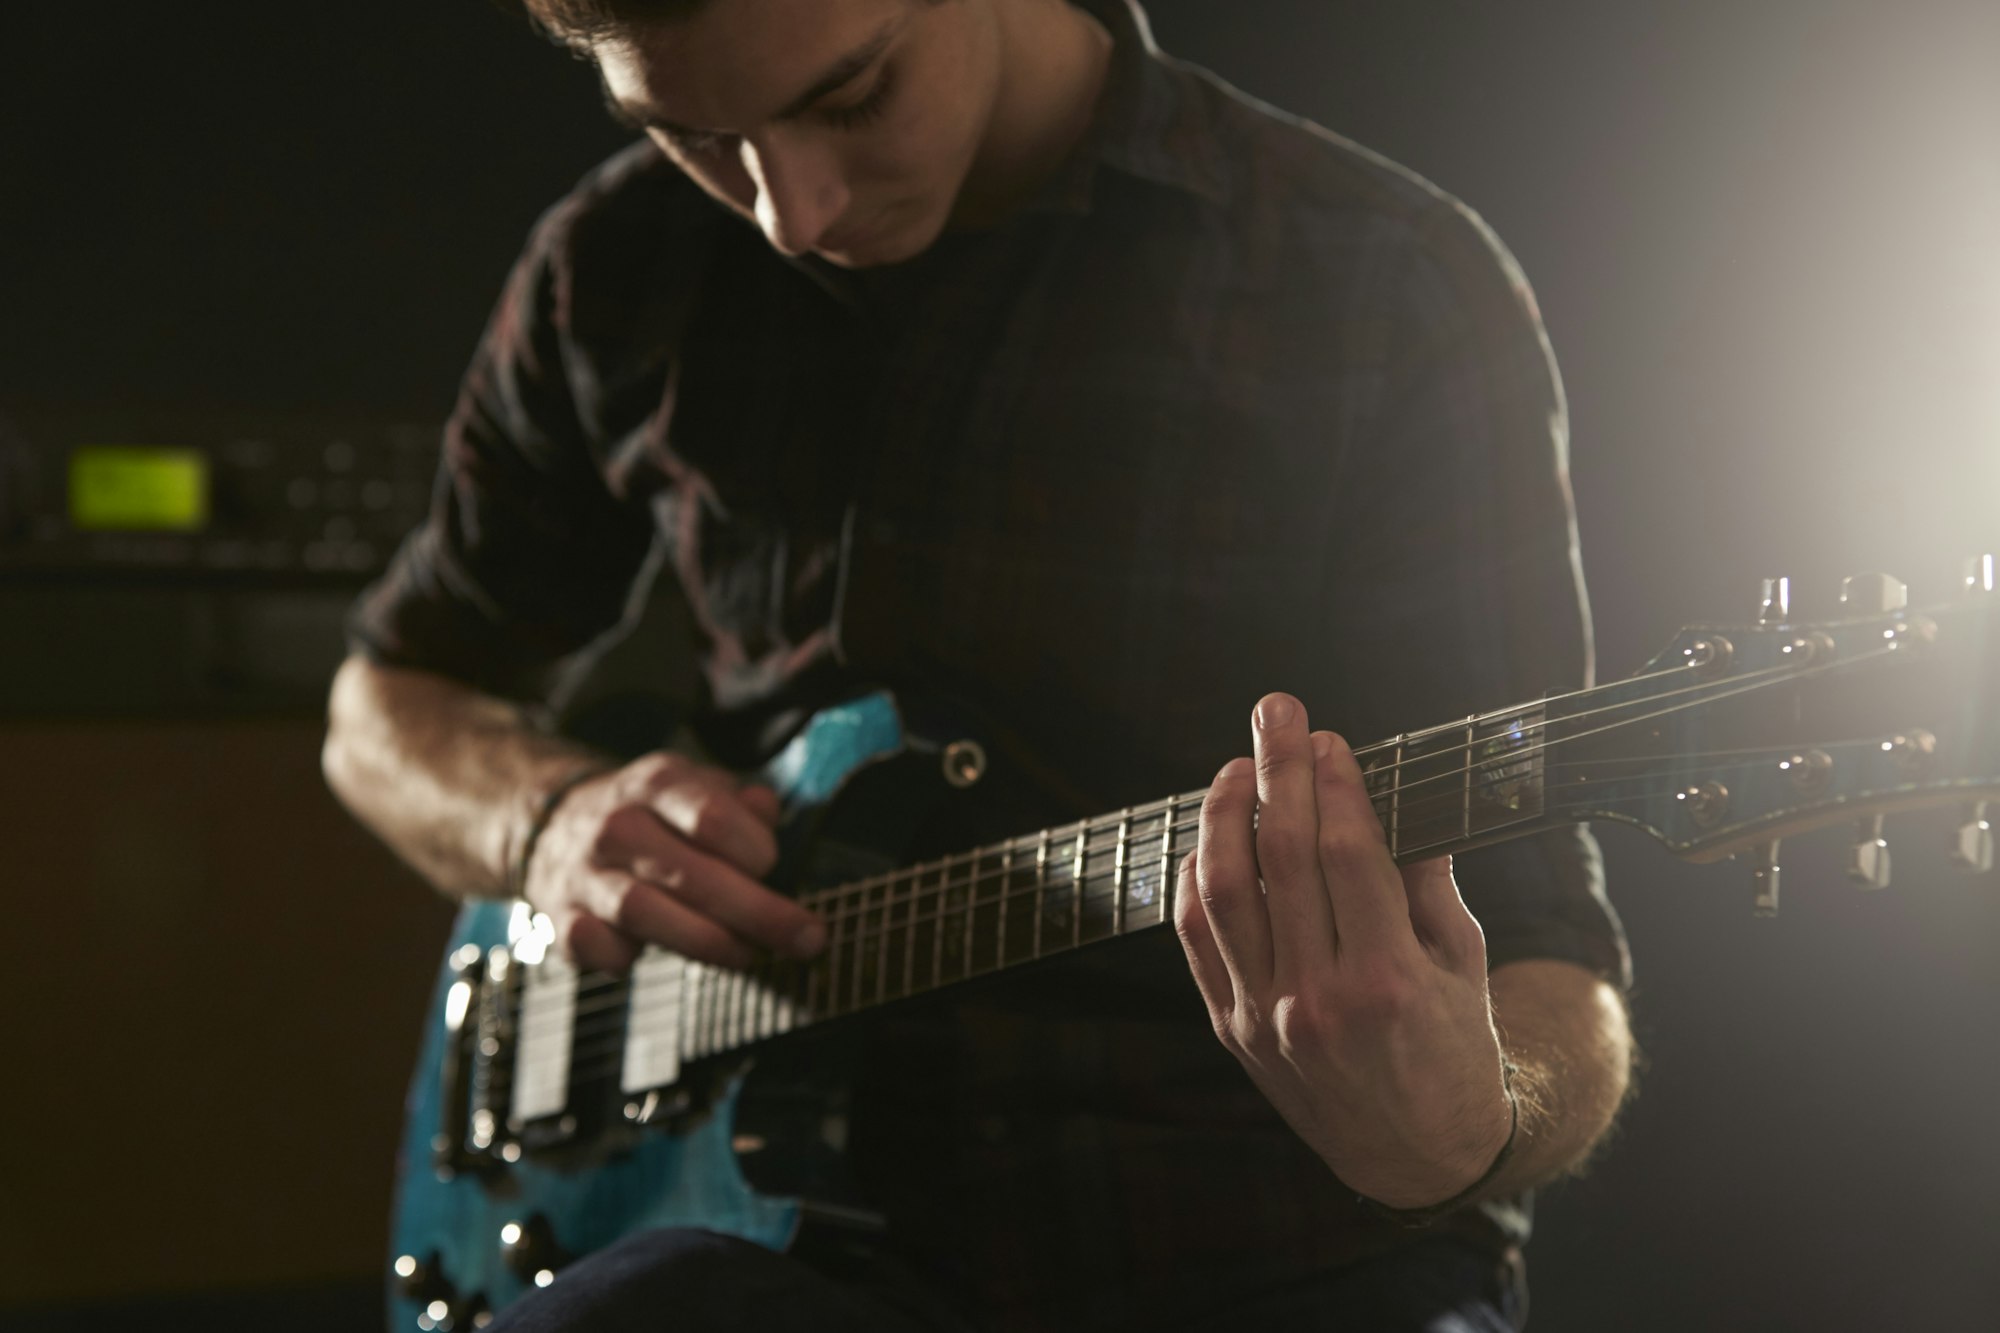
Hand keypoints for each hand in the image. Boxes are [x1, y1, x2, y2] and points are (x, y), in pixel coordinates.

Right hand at [523, 753, 826, 973]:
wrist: (555, 823)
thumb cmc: (651, 816)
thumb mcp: (695, 789)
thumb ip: (740, 804)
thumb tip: (767, 812)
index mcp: (657, 784)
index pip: (712, 818)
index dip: (756, 851)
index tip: (775, 868)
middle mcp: (618, 825)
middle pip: (691, 874)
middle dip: (759, 913)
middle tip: (806, 939)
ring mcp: (585, 874)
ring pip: (645, 912)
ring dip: (708, 942)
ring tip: (749, 955)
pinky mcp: (562, 918)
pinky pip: (592, 946)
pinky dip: (622, 958)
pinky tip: (651, 958)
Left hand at [1172, 692, 1513, 1208]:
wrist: (1415, 1154)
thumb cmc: (1453, 1048)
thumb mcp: (1463, 963)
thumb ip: (1427, 882)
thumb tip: (1393, 802)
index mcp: (1388, 981)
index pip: (1347, 854)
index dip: (1333, 784)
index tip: (1328, 739)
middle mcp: (1319, 999)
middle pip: (1281, 858)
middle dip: (1276, 771)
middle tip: (1276, 713)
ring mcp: (1266, 1016)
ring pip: (1222, 893)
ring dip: (1222, 815)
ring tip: (1234, 766)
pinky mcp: (1231, 1028)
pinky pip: (1194, 937)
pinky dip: (1195, 877)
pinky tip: (1211, 835)